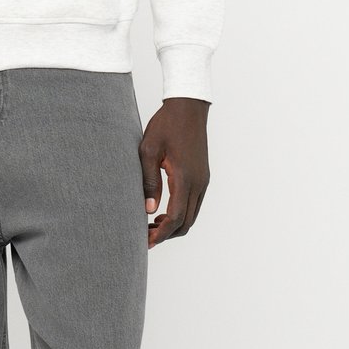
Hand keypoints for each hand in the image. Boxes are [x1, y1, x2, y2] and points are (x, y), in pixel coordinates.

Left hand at [139, 97, 210, 248]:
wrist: (188, 107)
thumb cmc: (165, 125)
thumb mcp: (149, 150)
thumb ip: (149, 181)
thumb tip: (148, 210)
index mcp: (185, 178)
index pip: (176, 218)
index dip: (161, 233)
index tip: (146, 241)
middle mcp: (198, 182)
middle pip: (186, 222)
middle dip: (167, 234)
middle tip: (145, 236)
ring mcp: (203, 180)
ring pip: (192, 215)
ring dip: (174, 225)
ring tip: (151, 225)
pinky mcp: (202, 176)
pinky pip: (194, 203)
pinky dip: (181, 213)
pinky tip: (163, 210)